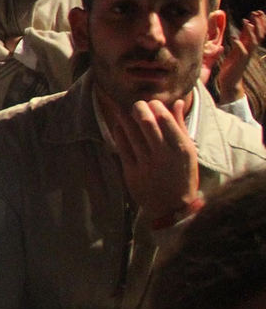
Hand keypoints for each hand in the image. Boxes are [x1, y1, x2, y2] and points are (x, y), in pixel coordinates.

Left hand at [104, 99, 200, 220]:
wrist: (172, 207)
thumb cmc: (182, 176)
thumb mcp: (188, 152)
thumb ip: (180, 125)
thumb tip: (175, 102)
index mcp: (181, 149)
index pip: (165, 118)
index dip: (155, 105)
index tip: (152, 103)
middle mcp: (163, 155)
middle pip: (145, 121)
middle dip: (138, 107)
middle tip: (136, 105)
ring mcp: (146, 163)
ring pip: (130, 131)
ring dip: (125, 116)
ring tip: (123, 110)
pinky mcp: (131, 171)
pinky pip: (121, 145)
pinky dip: (119, 131)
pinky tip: (119, 126)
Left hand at [214, 11, 264, 104]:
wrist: (230, 81)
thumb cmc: (232, 65)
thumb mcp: (237, 49)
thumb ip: (242, 38)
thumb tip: (246, 26)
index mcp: (248, 47)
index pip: (256, 32)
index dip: (258, 22)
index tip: (258, 12)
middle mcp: (249, 50)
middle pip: (258, 35)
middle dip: (258, 24)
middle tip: (257, 13)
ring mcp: (245, 57)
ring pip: (252, 43)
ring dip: (250, 32)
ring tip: (246, 22)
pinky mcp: (239, 63)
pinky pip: (242, 53)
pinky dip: (239, 45)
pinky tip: (235, 38)